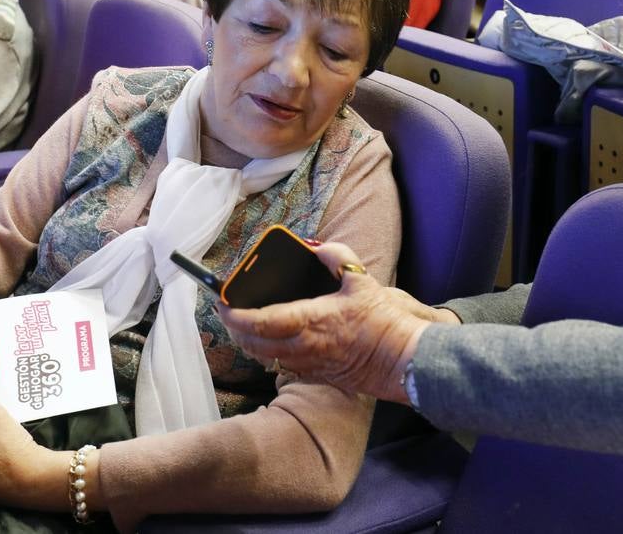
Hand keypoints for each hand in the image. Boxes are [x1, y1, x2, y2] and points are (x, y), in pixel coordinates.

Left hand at [219, 242, 456, 403]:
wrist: (401, 359)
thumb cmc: (382, 321)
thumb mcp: (361, 279)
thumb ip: (336, 257)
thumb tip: (316, 248)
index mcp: (310, 322)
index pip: (260, 321)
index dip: (235, 314)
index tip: (221, 302)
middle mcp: (303, 347)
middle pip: (253, 343)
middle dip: (234, 327)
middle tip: (225, 309)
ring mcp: (307, 364)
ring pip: (263, 356)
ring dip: (247, 341)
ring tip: (241, 322)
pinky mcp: (315, 374)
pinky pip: (280, 363)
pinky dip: (266, 350)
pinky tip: (269, 337)